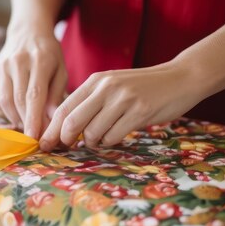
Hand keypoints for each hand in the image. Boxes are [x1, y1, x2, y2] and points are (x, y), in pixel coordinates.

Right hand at [0, 23, 67, 138]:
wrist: (28, 31)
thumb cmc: (49, 54)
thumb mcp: (61, 70)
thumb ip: (57, 94)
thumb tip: (51, 121)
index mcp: (39, 60)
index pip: (34, 95)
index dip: (33, 119)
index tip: (35, 138)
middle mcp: (17, 61)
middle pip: (18, 100)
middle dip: (26, 122)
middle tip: (34, 135)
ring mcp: (2, 65)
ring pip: (4, 101)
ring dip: (15, 118)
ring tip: (26, 123)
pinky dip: (2, 110)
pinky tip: (13, 112)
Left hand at [40, 62, 203, 150]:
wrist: (181, 78)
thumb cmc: (142, 87)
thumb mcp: (111, 86)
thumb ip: (90, 103)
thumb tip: (63, 129)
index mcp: (95, 81)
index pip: (63, 108)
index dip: (51, 129)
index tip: (44, 144)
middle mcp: (105, 88)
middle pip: (71, 122)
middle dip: (65, 140)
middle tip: (67, 147)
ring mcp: (123, 99)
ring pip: (92, 132)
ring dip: (93, 142)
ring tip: (102, 137)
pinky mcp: (139, 111)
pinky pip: (113, 136)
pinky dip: (110, 141)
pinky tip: (117, 135)